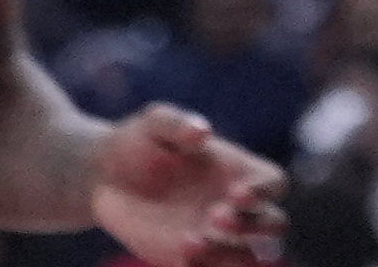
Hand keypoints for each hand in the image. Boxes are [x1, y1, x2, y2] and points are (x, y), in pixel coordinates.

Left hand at [92, 105, 285, 266]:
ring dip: (230, 255)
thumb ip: (178, 124)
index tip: (234, 193)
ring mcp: (214, 237)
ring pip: (248, 257)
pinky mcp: (186, 259)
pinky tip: (178, 251)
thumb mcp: (153, 124)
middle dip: (251, 226)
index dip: (264, 191)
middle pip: (273, 225)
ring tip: (190, 243)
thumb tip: (203, 133)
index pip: (274, 183)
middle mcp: (235, 207)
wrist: (103, 178)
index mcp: (239, 171)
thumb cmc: (138, 143)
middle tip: (213, 217)